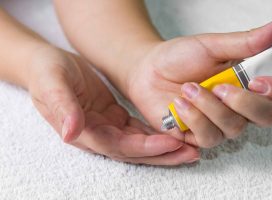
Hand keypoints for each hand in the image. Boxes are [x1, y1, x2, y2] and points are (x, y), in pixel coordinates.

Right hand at [27, 46, 198, 164]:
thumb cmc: (47, 73)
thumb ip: (62, 107)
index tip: (170, 142)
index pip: (116, 146)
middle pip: (134, 151)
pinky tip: (175, 133)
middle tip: (191, 153)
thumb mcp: (52, 84)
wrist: (48, 66)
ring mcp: (107, 128)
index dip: (144, 147)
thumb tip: (71, 133)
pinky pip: (139, 130)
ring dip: (164, 147)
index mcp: (82, 131)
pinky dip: (157, 134)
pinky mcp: (114, 118)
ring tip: (190, 147)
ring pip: (140, 144)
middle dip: (162, 154)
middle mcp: (97, 135)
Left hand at [126, 15, 271, 147]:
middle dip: (245, 103)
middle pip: (267, 117)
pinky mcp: (200, 135)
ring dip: (211, 107)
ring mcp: (221, 123)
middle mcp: (240, 106)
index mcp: (249, 82)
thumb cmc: (179, 57)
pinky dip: (194, 119)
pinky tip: (179, 103)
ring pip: (235, 128)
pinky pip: (209, 137)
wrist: (148, 71)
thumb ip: (245, 42)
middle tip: (221, 86)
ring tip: (188, 87)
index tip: (259, 81)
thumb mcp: (211, 45)